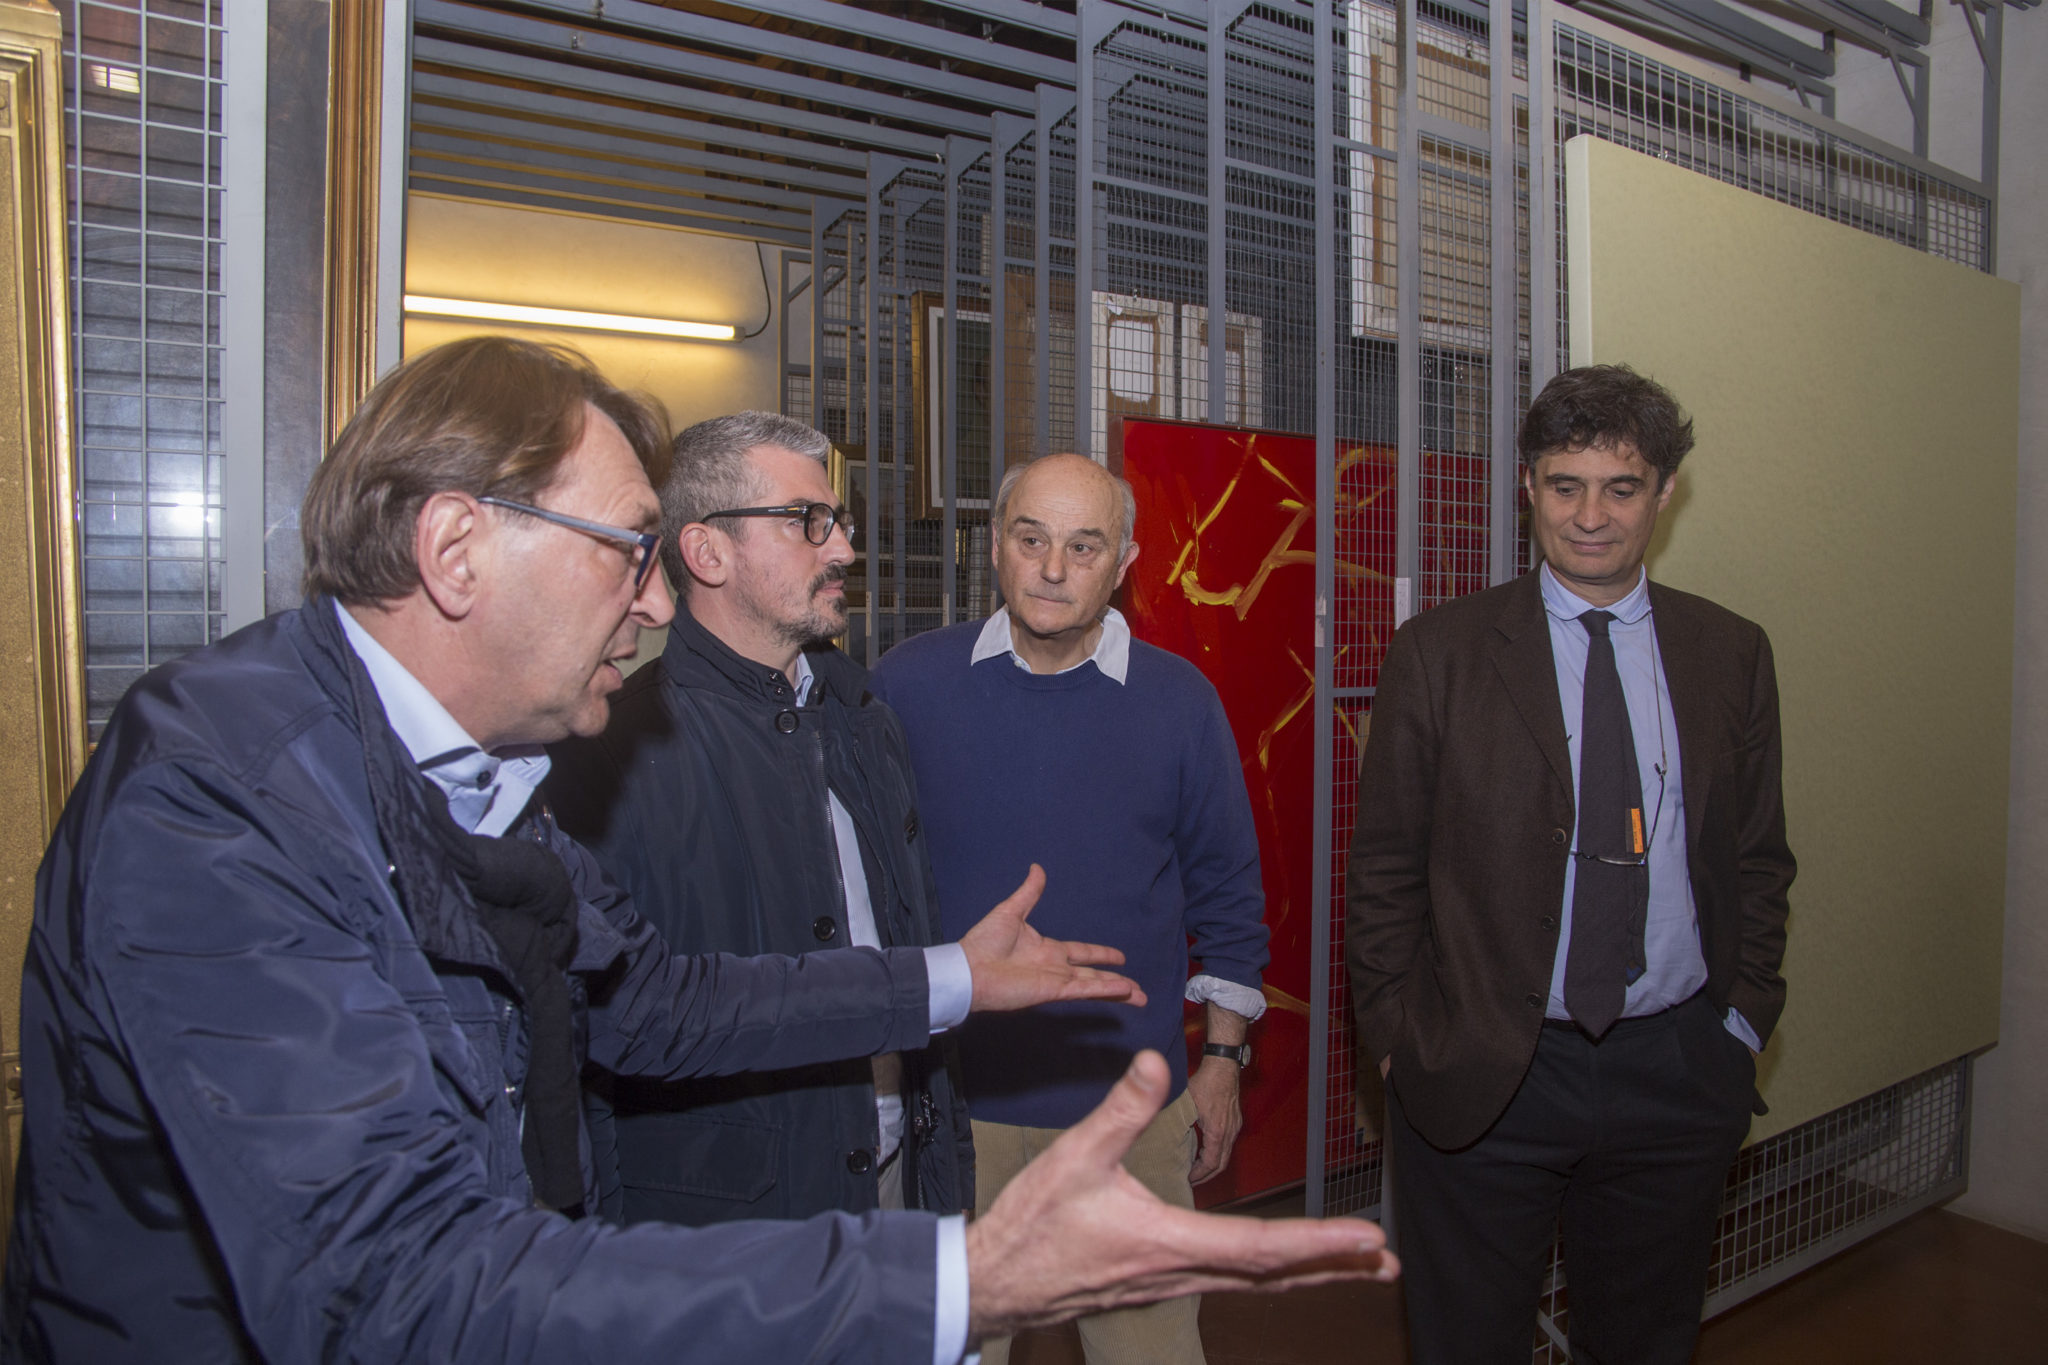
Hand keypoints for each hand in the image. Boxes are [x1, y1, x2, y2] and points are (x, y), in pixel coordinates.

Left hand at [959, 865, 1147, 1012]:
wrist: (969, 968)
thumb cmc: (984, 942)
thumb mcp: (1011, 911)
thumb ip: (1029, 892)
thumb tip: (1037, 868)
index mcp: (1047, 949)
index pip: (1082, 953)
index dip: (1101, 954)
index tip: (1120, 957)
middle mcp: (1055, 967)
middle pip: (1094, 974)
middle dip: (1117, 981)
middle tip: (1138, 988)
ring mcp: (1055, 980)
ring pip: (1094, 985)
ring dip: (1117, 991)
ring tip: (1140, 997)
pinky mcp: (1051, 991)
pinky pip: (1083, 989)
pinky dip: (1104, 990)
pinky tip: (1123, 991)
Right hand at [965, 1051, 1397, 1340]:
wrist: (994, 1284)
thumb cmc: (1032, 1224)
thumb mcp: (1074, 1158)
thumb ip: (1120, 1109)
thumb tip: (1151, 1061)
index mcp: (1171, 1243)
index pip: (1264, 1246)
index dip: (1321, 1242)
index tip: (1368, 1239)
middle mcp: (1183, 1273)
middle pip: (1274, 1275)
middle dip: (1334, 1267)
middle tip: (1387, 1263)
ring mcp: (1172, 1284)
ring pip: (1255, 1282)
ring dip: (1308, 1273)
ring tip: (1353, 1268)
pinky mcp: (1159, 1283)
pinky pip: (1231, 1281)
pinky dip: (1270, 1274)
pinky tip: (1276, 1268)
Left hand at [1186, 1056, 1242, 1185]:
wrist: (1223, 1064)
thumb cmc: (1205, 1081)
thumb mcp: (1186, 1103)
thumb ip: (1177, 1121)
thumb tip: (1160, 1137)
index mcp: (1218, 1131)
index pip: (1212, 1164)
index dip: (1199, 1175)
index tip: (1187, 1180)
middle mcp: (1230, 1132)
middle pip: (1222, 1164)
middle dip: (1206, 1176)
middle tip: (1190, 1181)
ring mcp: (1235, 1126)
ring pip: (1226, 1154)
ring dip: (1211, 1164)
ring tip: (1194, 1170)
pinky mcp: (1235, 1120)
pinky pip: (1227, 1144)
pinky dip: (1215, 1152)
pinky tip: (1202, 1151)